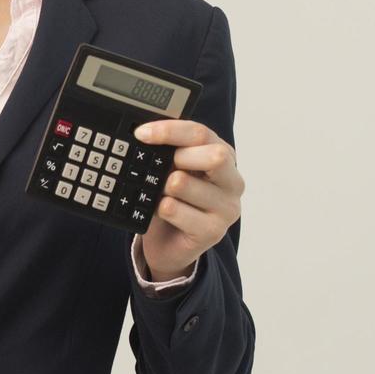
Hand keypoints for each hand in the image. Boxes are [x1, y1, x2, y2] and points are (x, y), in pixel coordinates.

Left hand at [132, 119, 243, 279]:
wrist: (170, 243)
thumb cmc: (175, 199)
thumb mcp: (174, 168)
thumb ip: (170, 151)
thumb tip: (144, 133)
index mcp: (225, 157)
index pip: (201, 134)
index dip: (169, 131)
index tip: (141, 134)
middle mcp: (233, 181)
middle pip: (213, 156)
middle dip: (178, 158)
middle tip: (161, 169)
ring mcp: (227, 208)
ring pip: (183, 183)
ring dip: (161, 187)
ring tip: (162, 195)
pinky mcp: (213, 231)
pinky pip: (173, 209)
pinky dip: (159, 209)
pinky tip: (162, 214)